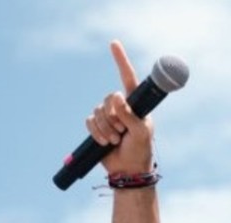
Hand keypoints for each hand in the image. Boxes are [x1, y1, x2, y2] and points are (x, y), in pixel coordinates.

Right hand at [85, 40, 154, 175]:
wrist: (128, 170)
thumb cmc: (140, 150)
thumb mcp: (140, 133)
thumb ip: (130, 115)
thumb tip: (117, 97)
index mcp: (136, 104)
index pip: (128, 78)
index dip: (121, 60)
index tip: (113, 43)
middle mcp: (121, 107)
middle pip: (108, 99)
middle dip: (113, 118)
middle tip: (122, 132)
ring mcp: (109, 116)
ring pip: (98, 111)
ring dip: (105, 128)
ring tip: (116, 140)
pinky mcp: (98, 126)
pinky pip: (90, 121)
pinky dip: (95, 132)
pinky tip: (104, 142)